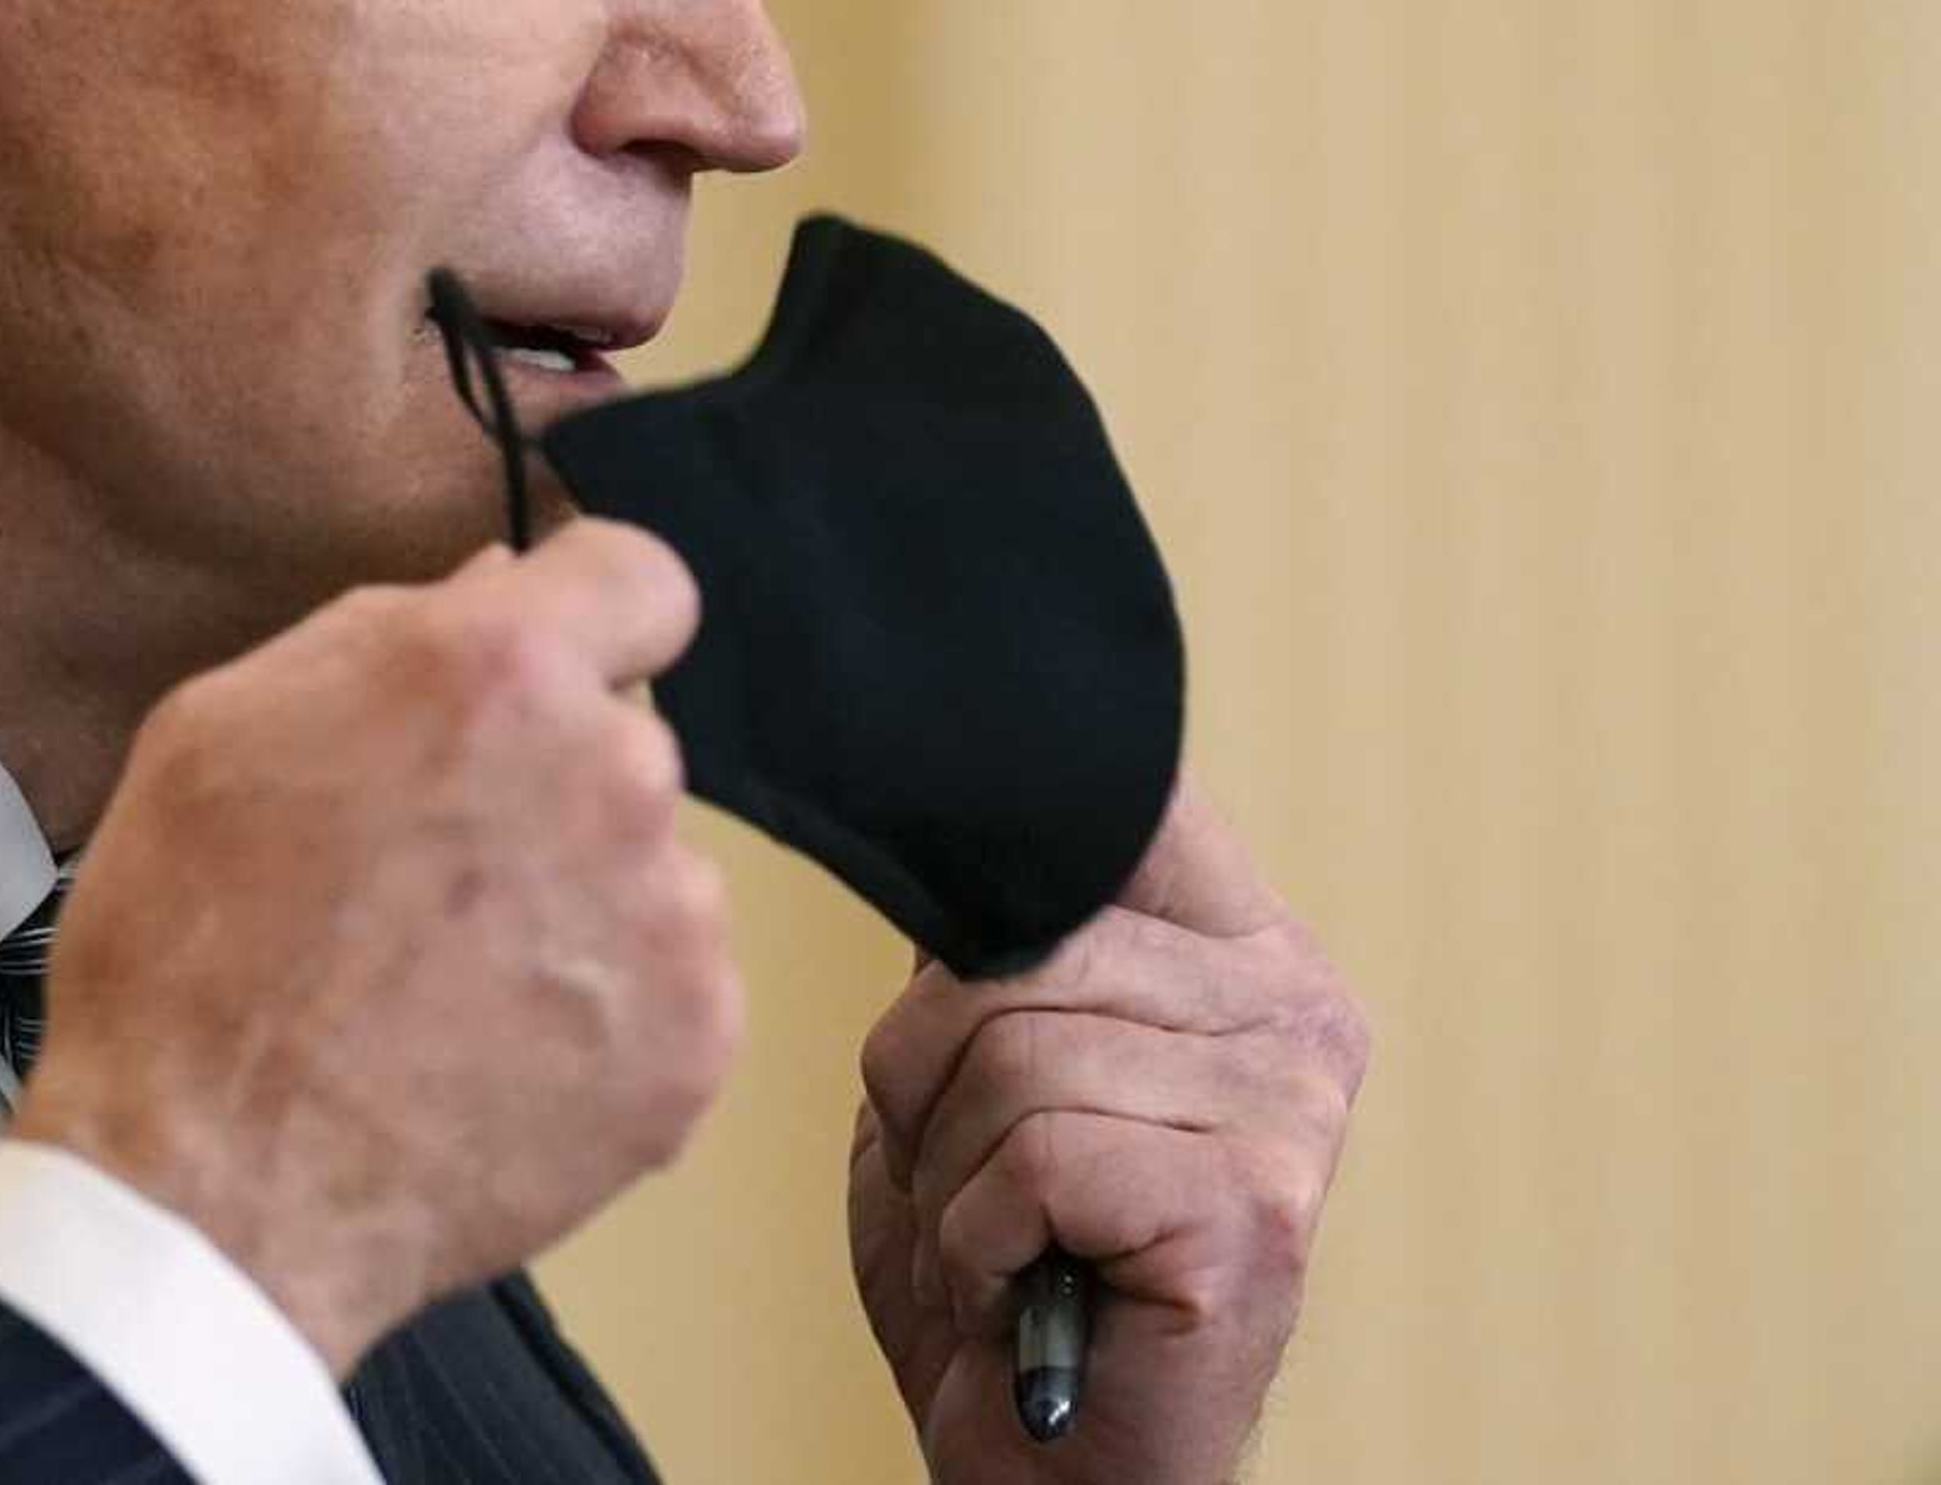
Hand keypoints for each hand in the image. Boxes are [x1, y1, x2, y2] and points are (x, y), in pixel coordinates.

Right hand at [10, 518, 741, 1372]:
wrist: (208, 1188)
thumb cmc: (186, 947)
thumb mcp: (220, 730)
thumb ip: (376, 638)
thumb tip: (496, 588)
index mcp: (498, 670)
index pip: (643, 579)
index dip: (594, 618)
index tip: (552, 671)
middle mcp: (615, 773)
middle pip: (623, 740)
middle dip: (546, 784)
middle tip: (429, 872)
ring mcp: (669, 920)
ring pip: (650, 870)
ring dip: (578, 905)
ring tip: (445, 985)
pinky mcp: (695, 1048)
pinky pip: (671, 990)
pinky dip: (600, 1017)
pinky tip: (489, 1054)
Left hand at [844, 784, 1366, 1483]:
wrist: (1044, 1469)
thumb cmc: (999, 1266)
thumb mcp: (972, 1058)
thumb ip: (990, 937)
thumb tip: (953, 805)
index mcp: (1242, 948)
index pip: (1118, 811)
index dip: (995, 880)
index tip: (955, 961)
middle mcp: (1294, 1009)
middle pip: (1015, 944)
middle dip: (929, 1077)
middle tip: (971, 1180)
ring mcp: (1288, 1110)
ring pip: (1011, 1051)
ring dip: (951, 1174)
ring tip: (1002, 1241)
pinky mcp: (1250, 1210)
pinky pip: (1035, 1158)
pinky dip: (979, 1240)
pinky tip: (1025, 1290)